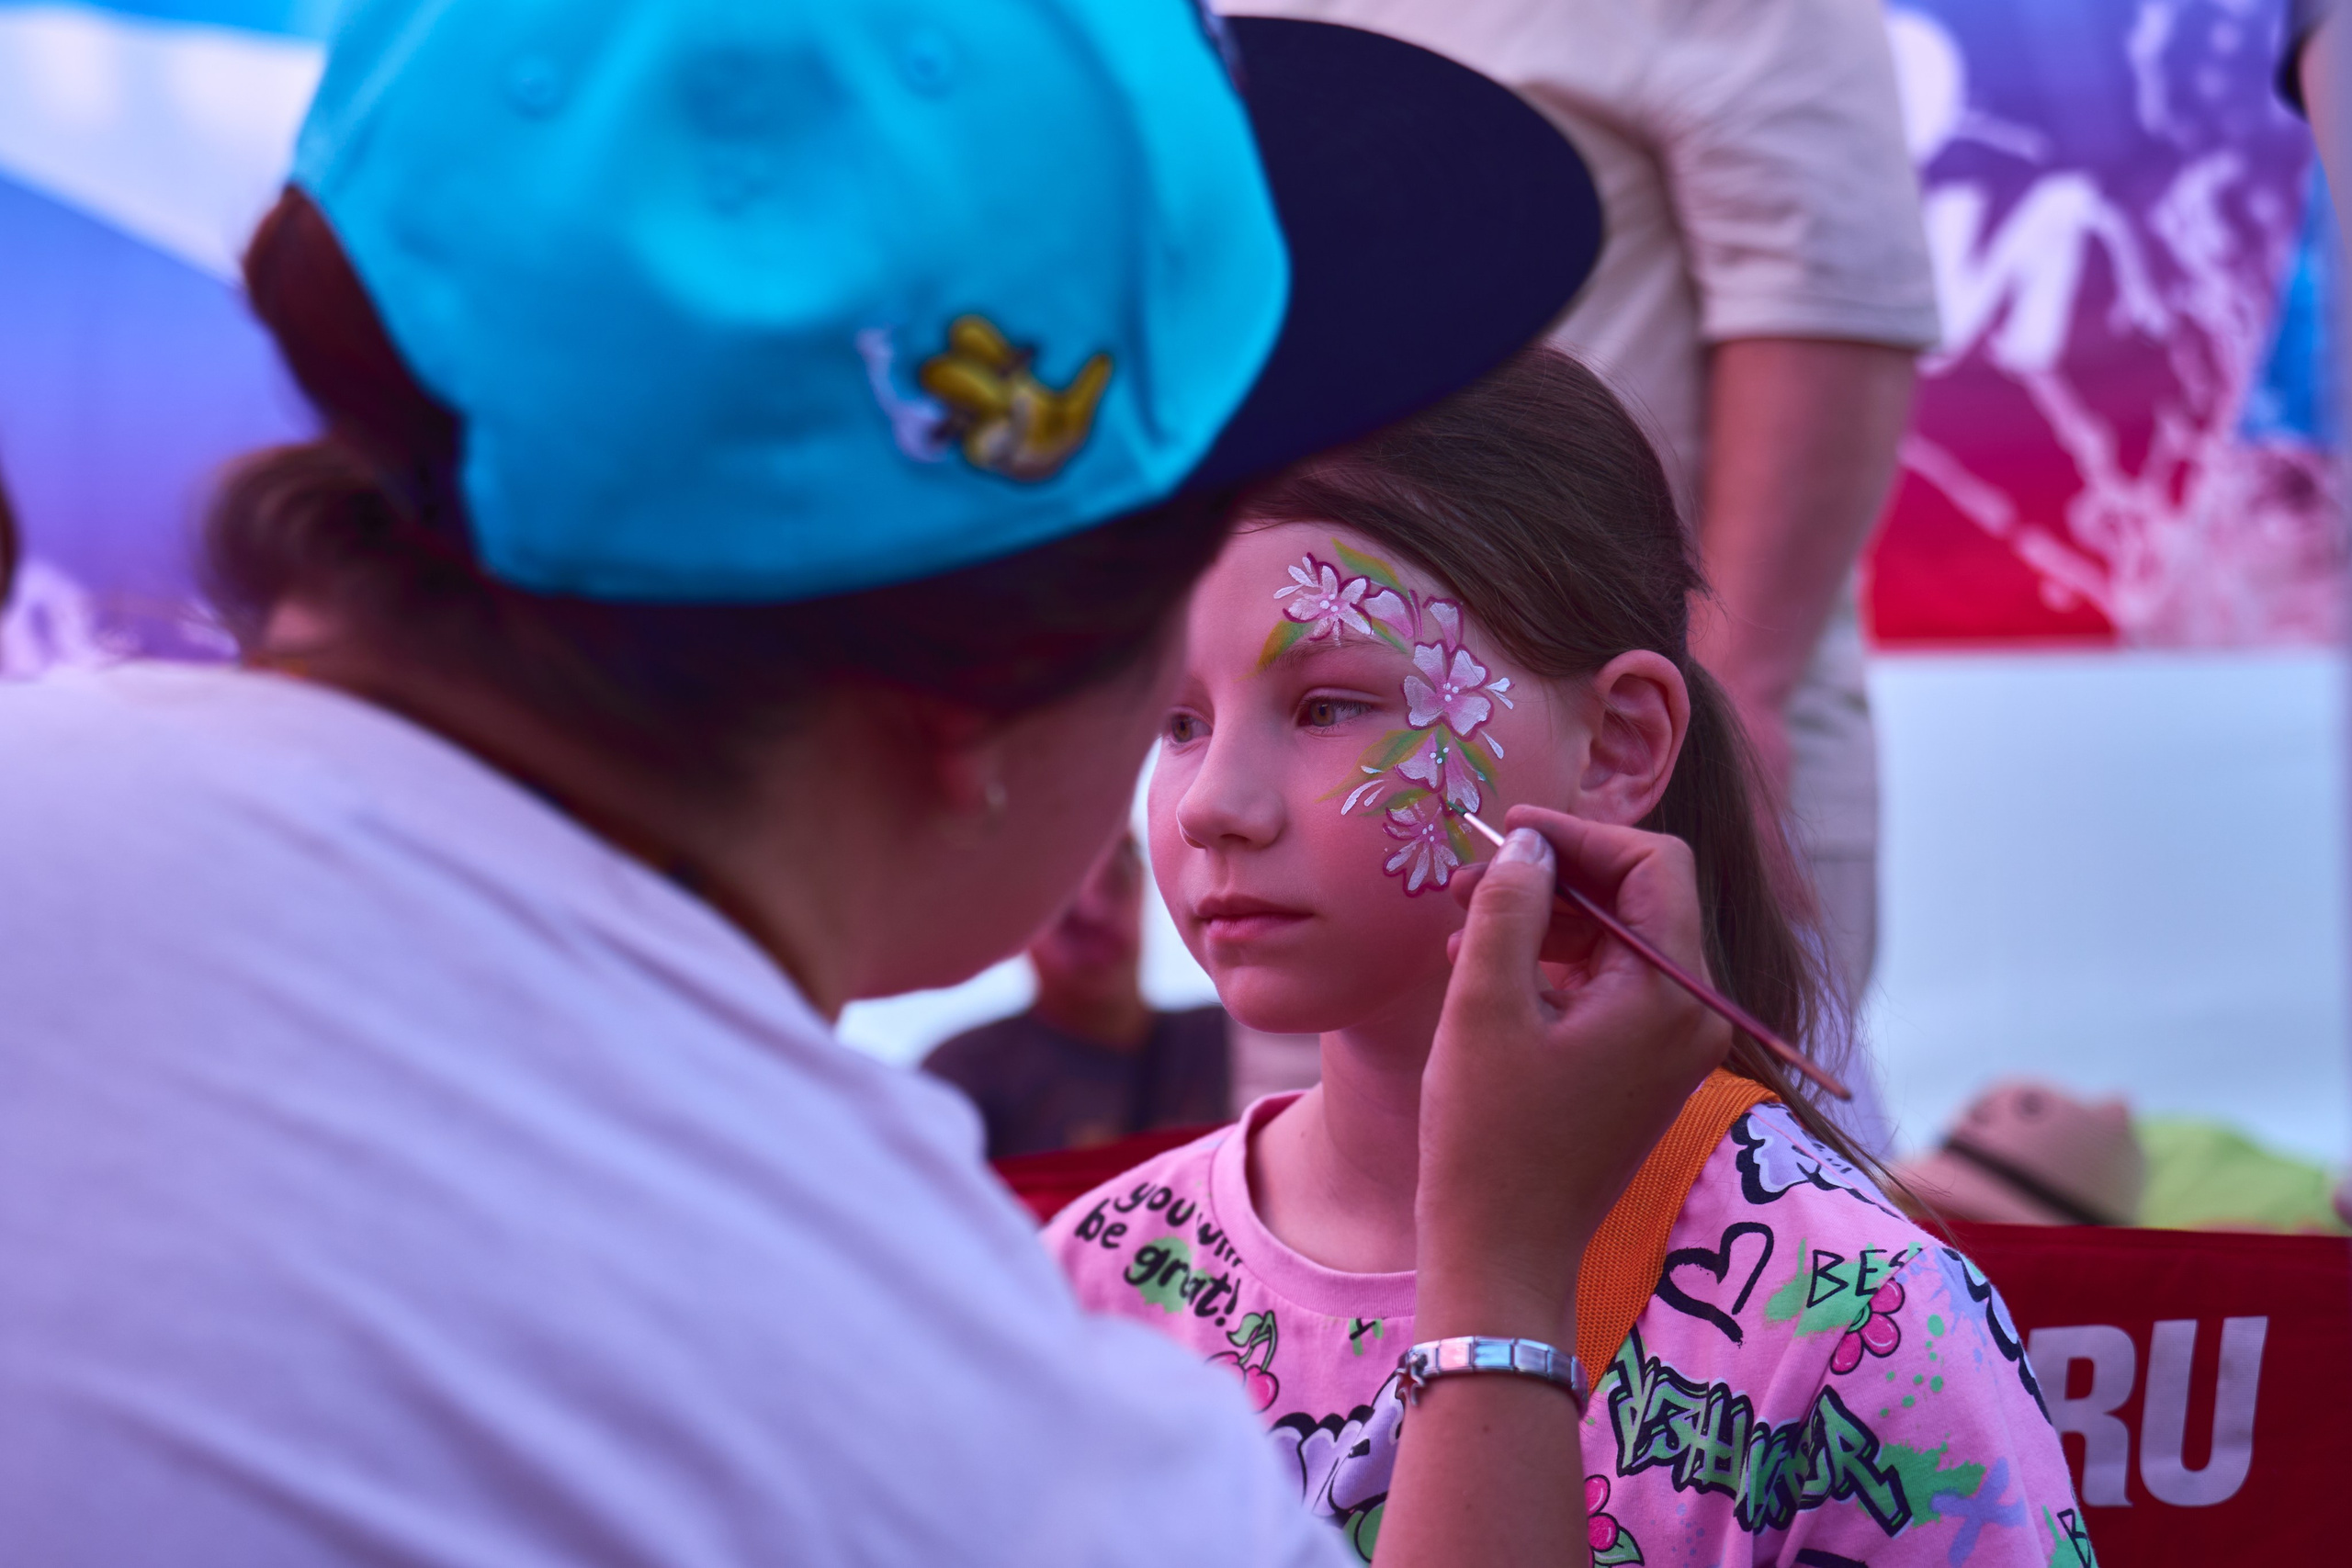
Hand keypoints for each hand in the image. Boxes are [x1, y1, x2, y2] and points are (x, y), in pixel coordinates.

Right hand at [1413, 806, 1731, 1335]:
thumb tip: (1529, 843)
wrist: (1504, 1252)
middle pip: (1637, 897)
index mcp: (1672, 994)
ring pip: (1617, 939)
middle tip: (1469, 883)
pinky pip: (1608, 985)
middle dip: (1553, 877)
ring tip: (1463, 928)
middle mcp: (1692, 1014)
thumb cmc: (1490, 1136)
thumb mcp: (1485, 1005)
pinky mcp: (1644, 1067)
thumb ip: (1510, 907)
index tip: (1506, 833)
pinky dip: (1552, 964)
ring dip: (1545, 920)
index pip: (1653, 863)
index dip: (1578, 834)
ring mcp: (1673, 1044)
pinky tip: (1484, 970)